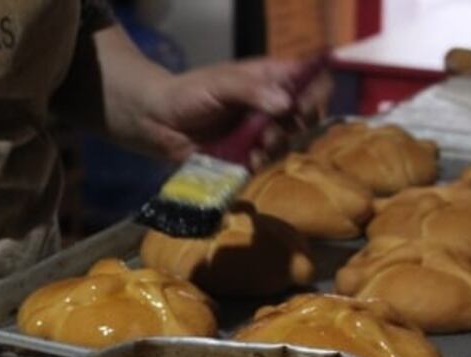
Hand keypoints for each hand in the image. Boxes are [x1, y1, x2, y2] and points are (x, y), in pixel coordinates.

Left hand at [140, 57, 332, 168]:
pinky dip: (263, 163)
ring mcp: (259, 132)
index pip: (308, 79)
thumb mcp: (220, 84)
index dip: (314, 91)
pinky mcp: (247, 156)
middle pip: (305, 114)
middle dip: (297, 124)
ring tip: (259, 146)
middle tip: (274, 130)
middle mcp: (270, 105)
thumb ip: (251, 90)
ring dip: (278, 145)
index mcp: (268, 79)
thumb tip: (285, 103)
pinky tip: (250, 161)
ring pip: (288, 141)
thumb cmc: (187, 94)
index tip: (301, 106)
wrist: (156, 122)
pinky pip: (267, 162)